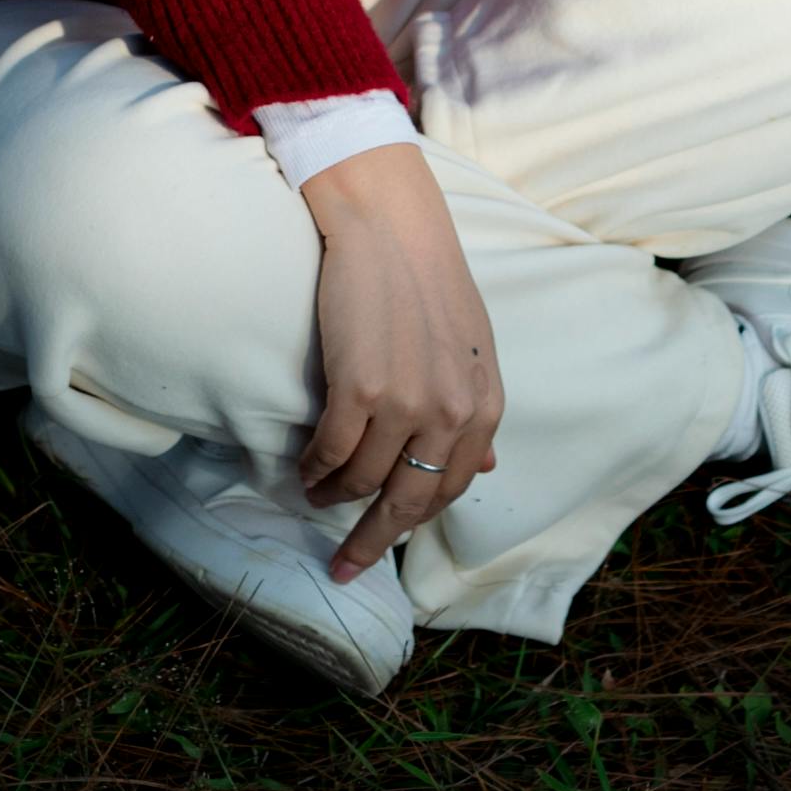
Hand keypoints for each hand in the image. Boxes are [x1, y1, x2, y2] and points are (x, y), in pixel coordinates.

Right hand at [290, 143, 502, 580]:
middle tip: (347, 564)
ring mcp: (407, 403)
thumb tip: (485, 467)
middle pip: (409, 503)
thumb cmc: (428, 281)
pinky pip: (331, 452)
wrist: (391, 226)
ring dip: (334, 497)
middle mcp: (452, 414)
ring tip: (316, 496)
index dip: (412, 524)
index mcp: (484, 408)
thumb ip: (474, 411)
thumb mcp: (473, 351)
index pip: (449, 491)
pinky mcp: (360, 388)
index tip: (386, 545)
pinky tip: (305, 470)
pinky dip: (314, 469)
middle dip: (373, 541)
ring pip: (363, 481)